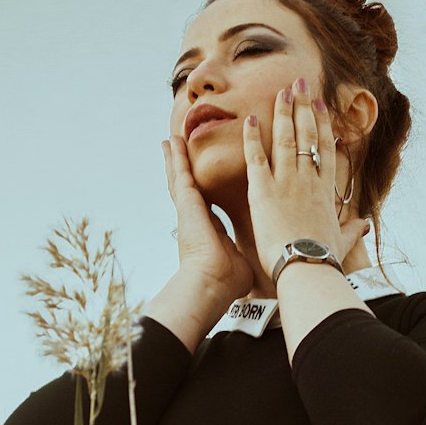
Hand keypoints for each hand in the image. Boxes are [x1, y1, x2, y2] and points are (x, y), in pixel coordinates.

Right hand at [162, 134, 254, 303]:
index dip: (203, 192)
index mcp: (208, 231)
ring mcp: (188, 209)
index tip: (203, 182)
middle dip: (183, 169)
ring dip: (175, 158)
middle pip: (188, 187)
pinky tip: (173, 141)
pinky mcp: (186, 202)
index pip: (206, 205)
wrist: (211, 283)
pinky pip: (180, 172)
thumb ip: (244, 254)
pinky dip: (176, 156)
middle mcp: (196, 218)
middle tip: (178, 151)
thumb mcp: (240, 262)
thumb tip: (254, 260)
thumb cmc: (226, 281)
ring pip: (180, 177)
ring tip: (171, 141)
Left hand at [243, 78, 367, 281]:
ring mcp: (287, 181)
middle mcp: (308, 179)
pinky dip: (252, 138)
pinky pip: (256, 157)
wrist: (306, 266)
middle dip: (304, 106)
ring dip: (283, 111)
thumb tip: (365, 226)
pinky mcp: (264, 190)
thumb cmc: (323, 259)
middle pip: (307, 134)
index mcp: (325, 191)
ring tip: (281, 90)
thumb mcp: (341, 242)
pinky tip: (249, 119)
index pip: (326, 149)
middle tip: (300, 84)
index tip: (321, 105)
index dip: (324, 124)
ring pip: (285, 138)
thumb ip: (352, 231)